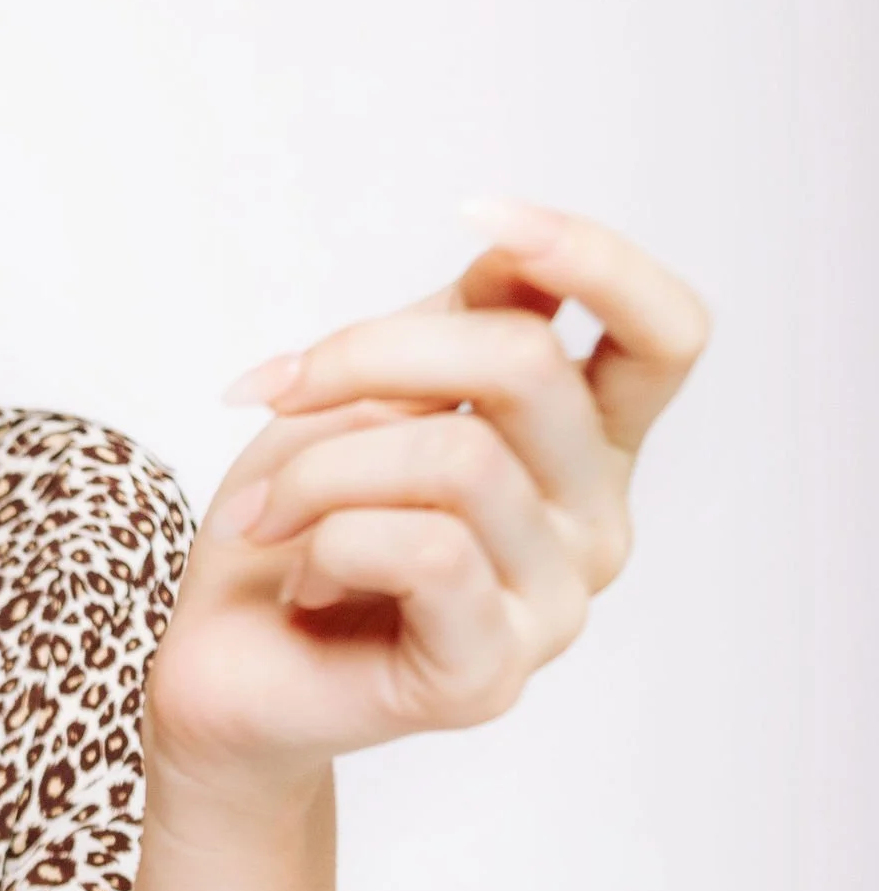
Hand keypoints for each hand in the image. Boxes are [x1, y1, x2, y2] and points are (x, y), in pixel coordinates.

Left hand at [146, 203, 709, 806]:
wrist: (223, 662)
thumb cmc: (295, 523)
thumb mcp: (370, 391)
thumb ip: (454, 324)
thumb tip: (514, 252)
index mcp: (587, 442)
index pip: (666, 332)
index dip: (593, 256)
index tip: (478, 216)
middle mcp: (595, 522)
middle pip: (528, 366)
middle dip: (369, 355)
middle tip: (276, 390)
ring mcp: (555, 606)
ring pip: (457, 459)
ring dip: (321, 467)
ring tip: (271, 513)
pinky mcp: (490, 674)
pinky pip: (426, 551)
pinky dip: (328, 542)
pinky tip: (304, 581)